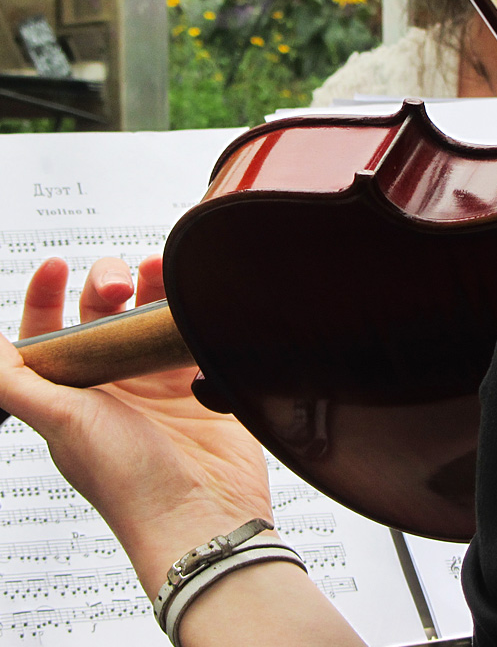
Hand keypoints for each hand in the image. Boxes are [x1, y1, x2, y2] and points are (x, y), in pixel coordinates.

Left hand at [0, 255, 272, 596]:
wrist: (200, 509)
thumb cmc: (128, 481)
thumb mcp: (60, 424)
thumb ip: (15, 382)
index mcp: (69, 394)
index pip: (47, 333)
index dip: (46, 296)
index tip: (55, 266)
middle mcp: (110, 383)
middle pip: (103, 312)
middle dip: (107, 283)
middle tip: (122, 285)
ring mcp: (156, 380)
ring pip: (149, 313)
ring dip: (154, 287)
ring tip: (163, 274)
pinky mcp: (197, 381)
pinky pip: (190, 331)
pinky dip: (191, 313)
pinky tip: (192, 305)